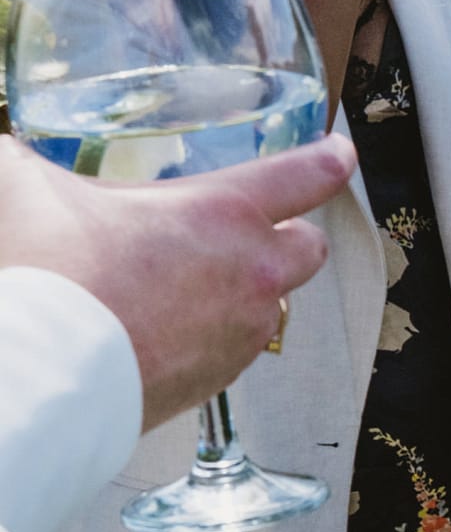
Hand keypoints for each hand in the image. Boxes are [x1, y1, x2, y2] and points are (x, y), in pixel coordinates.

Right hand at [0, 134, 354, 429]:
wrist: (38, 374)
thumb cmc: (42, 272)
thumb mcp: (22, 185)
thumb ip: (27, 164)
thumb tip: (8, 159)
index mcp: (222, 211)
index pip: (305, 175)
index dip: (328, 160)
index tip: (337, 153)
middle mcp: (251, 271)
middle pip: (310, 247)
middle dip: (290, 235)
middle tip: (252, 230)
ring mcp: (241, 331)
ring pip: (270, 302)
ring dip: (244, 289)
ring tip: (189, 282)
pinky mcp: (221, 378)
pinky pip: (235, 347)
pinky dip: (212, 333)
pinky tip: (167, 327)